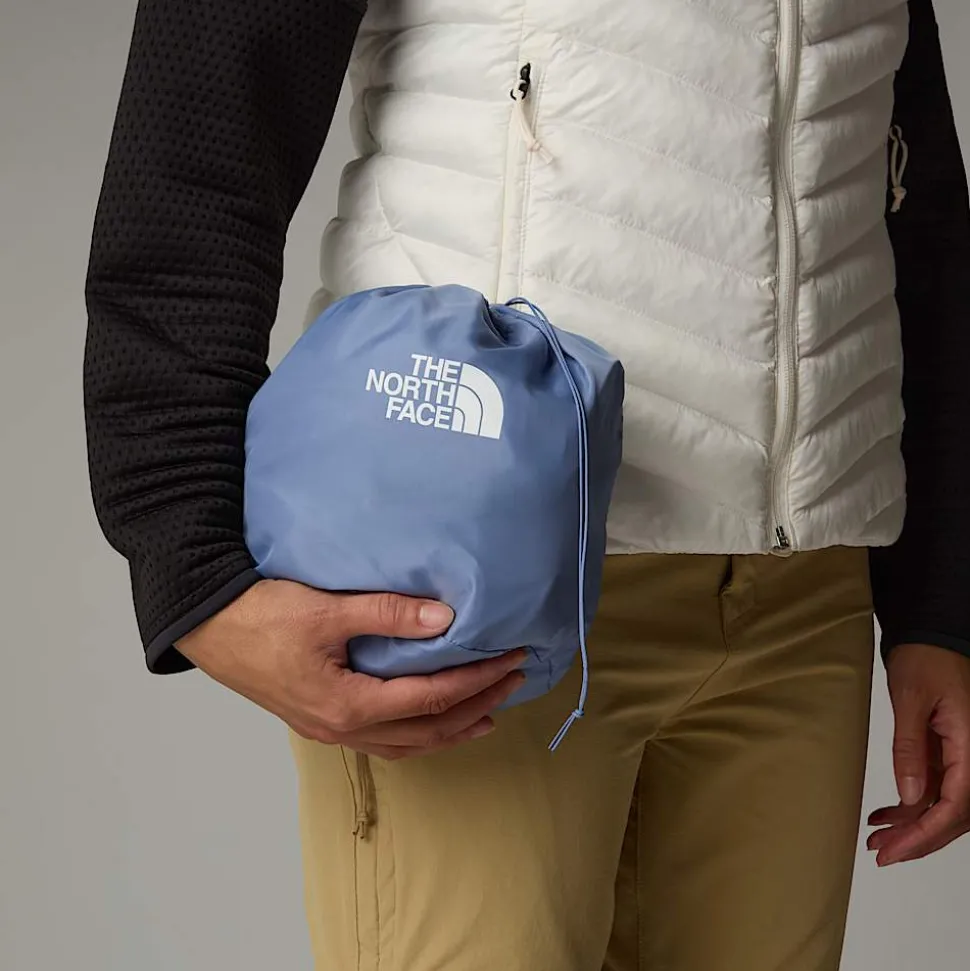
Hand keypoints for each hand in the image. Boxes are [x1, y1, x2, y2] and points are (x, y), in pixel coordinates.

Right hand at [176, 578, 526, 759]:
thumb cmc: (261, 616)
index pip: (431, 698)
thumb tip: (446, 619)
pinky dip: (418, 735)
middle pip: (427, 729)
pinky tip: (429, 722)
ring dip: (451, 730)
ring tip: (487, 715)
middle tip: (513, 682)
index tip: (510, 659)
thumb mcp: (327, 610)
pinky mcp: (321, 720)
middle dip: (476, 707)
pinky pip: (384, 741)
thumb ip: (388, 614)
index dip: (476, 681)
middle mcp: (344, 728)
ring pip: (406, 744)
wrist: (206, 626)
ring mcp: (330, 730)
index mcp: (348, 704)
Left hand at [867, 643, 969, 864]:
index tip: (895, 850)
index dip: (925, 834)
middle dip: (918, 838)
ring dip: (913, 824)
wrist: (933, 636)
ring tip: (876, 837)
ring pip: (945, 805)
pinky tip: (884, 814)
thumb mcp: (911, 699)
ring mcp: (964, 756)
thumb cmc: (926, 658)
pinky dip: (911, 804)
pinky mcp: (950, 752)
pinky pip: (937, 787)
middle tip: (881, 852)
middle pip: (953, 813)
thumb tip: (910, 795)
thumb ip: (911, 748)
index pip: (955, 805)